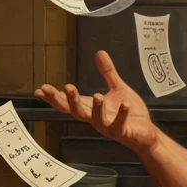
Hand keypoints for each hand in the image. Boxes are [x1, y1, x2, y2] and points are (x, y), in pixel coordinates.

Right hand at [35, 50, 158, 154]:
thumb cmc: (130, 114)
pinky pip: (120, 124)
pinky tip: (124, 104)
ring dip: (95, 108)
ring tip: (97, 95)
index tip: (40, 90)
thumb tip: (99, 53)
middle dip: (68, 101)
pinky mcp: (123, 131)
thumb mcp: (117, 88)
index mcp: (92, 107)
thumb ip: (107, 73)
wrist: (146, 133)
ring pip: (96, 120)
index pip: (68, 103)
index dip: (54, 97)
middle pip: (76, 111)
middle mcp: (96, 118)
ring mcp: (109, 126)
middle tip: (64, 87)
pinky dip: (122, 114)